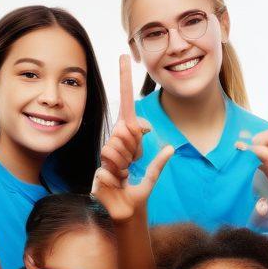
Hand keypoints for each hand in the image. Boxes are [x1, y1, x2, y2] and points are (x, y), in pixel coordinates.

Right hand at [91, 56, 172, 221]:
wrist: (125, 211)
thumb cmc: (136, 191)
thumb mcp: (151, 175)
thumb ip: (159, 163)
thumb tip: (170, 149)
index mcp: (126, 138)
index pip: (125, 105)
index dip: (124, 81)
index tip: (123, 56)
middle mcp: (112, 142)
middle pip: (125, 132)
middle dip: (133, 151)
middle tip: (132, 165)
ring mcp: (104, 156)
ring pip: (116, 149)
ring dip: (124, 165)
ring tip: (124, 174)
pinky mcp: (97, 172)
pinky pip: (111, 169)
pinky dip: (117, 179)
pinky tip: (116, 184)